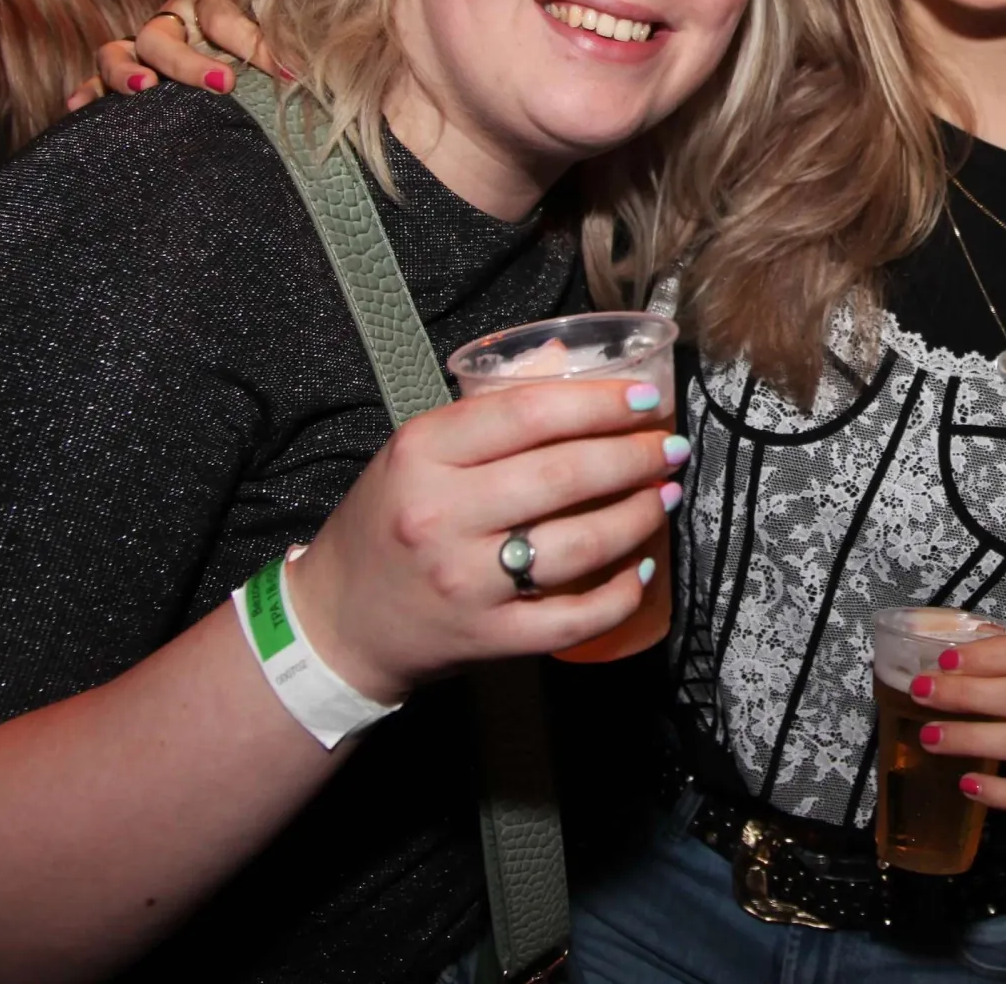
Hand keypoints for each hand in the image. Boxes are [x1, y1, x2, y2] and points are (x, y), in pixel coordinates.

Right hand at [68, 0, 280, 108]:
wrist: (249, 21)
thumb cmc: (270, 18)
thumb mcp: (278, 12)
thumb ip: (281, 28)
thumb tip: (296, 58)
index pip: (223, 15)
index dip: (255, 42)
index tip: (288, 73)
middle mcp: (172, 19)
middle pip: (164, 37)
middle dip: (190, 63)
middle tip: (224, 85)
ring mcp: (145, 43)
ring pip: (119, 52)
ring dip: (126, 72)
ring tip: (144, 89)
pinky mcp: (129, 68)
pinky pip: (99, 78)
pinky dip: (89, 90)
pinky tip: (77, 106)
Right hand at [287, 379, 685, 702]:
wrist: (337, 622)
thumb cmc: (388, 522)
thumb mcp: (416, 453)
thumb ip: (486, 415)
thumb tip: (569, 367)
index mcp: (422, 454)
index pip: (527, 413)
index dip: (599, 403)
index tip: (644, 399)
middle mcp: (441, 515)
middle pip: (564, 476)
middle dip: (634, 457)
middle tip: (669, 449)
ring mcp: (465, 582)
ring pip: (578, 546)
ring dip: (638, 517)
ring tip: (665, 497)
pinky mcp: (488, 638)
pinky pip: (573, 618)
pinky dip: (620, 594)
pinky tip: (641, 569)